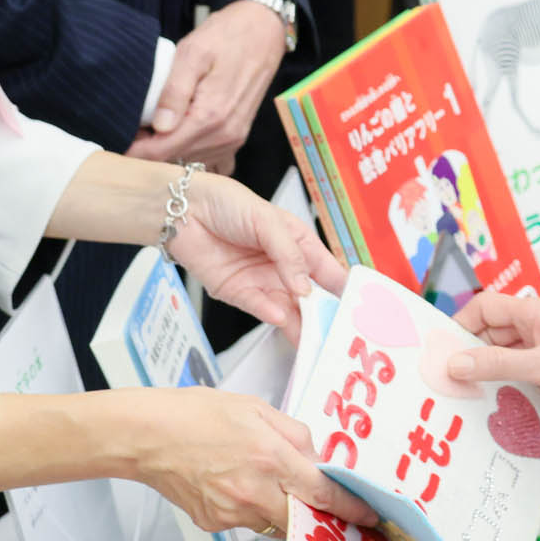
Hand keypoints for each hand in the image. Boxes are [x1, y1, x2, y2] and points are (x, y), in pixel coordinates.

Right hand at [112, 384, 377, 532]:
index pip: (323, 493)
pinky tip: (235, 483)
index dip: (351, 509)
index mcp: (271, 457)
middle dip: (318, 515)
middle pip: (304, 519)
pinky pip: (247, 522)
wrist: (146, 436)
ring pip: (275, 522)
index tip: (368, 517)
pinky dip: (252, 508)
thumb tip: (316, 460)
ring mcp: (232, 513)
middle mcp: (255, 491)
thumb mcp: (256, 408)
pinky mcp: (214, 523)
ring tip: (264, 480)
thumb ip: (295, 435)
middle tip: (327, 508)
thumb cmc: (197, 414)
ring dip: (282, 508)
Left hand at [130, 0, 288, 169]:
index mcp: (210, 116)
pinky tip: (180, 137)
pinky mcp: (237, 136)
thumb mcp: (193, 53)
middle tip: (132, 129)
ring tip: (152, 129)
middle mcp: (225, 134)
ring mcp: (234, 138)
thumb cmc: (226, 37)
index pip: (162, 151)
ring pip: (191, 162)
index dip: (135, 150)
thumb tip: (160, 127)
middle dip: (149, 151)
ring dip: (170, 152)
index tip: (118, 140)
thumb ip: (175, 91)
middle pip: (175, 160)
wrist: (263, 32)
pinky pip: (211, 161)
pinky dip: (192, 154)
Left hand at [164, 172, 346, 340]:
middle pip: (310, 298)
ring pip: (287, 310)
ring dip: (299, 324)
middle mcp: (283, 266)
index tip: (357, 310)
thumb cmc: (226, 203)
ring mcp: (261, 281)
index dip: (343, 290)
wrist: (182, 210)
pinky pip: (258, 308)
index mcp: (299, 244)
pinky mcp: (238, 293)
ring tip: (312, 337)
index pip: (328, 272)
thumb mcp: (268, 221)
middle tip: (336, 334)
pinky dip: (271, 314)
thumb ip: (289, 255)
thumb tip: (305, 287)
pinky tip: (282, 317)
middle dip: (323, 316)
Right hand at [449, 291, 539, 418]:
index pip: (484, 309)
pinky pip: (524, 375)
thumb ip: (498, 364)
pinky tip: (501, 409)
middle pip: (492, 335)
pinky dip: (510, 388)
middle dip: (471, 355)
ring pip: (507, 357)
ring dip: (490, 375)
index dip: (461, 326)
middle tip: (449, 383)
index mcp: (533, 313)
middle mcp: (538, 328)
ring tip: (468, 400)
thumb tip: (456, 363)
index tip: (443, 353)